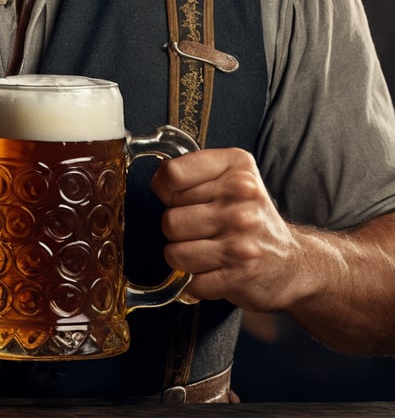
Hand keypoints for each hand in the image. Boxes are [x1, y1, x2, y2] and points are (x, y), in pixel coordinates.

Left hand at [151, 147, 307, 312]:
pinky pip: (191, 282)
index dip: (165, 188)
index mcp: (237, 168)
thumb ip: (194, 173)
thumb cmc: (251, 218)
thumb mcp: (232, 179)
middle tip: (200, 230)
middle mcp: (242, 201)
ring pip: (175, 252)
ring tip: (205, 250)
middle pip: (170, 218)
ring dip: (183, 257)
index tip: (177, 195)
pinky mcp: (240, 275)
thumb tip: (157, 183)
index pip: (172, 174)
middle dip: (177, 229)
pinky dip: (196, 282)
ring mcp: (241, 239)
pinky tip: (214, 271)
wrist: (293, 264)